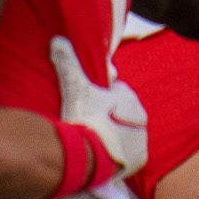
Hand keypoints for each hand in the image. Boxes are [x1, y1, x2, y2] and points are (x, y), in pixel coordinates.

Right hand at [49, 36, 146, 178]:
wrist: (91, 157)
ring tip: (92, 143)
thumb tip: (57, 39)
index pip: (116, 92)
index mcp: (128, 97)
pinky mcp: (139, 160)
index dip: (102, 97)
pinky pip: (130, 156)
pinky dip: (118, 156)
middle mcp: (140, 117)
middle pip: (121, 114)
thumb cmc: (84, 119)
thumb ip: (67, 63)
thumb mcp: (74, 88)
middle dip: (108, 117)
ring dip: (112, 136)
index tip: (89, 104)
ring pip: (126, 135)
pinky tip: (102, 158)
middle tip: (87, 124)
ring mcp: (141, 140)